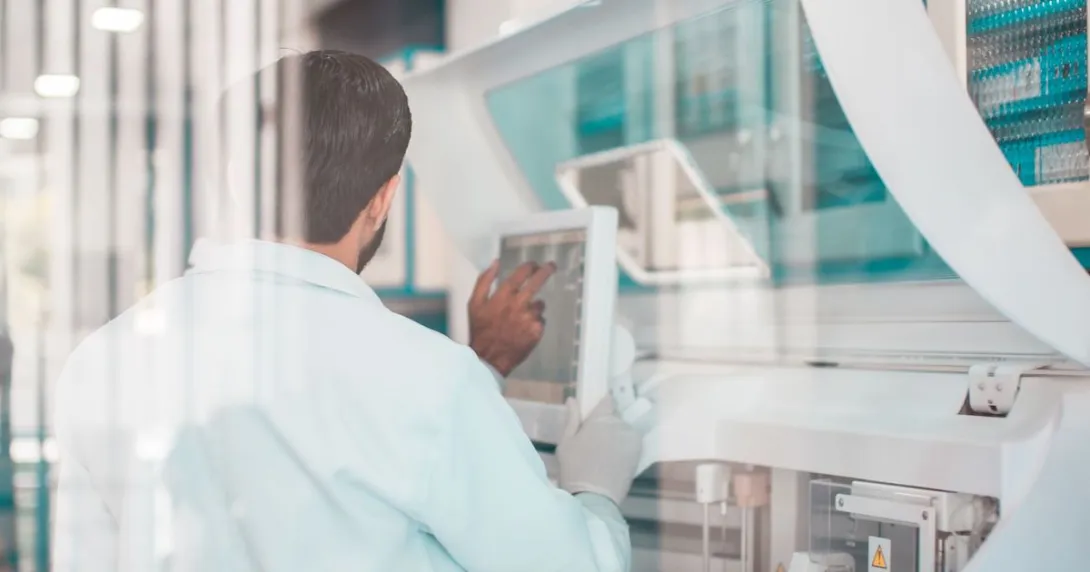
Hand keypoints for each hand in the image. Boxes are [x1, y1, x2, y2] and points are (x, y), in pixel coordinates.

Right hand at [468, 260, 555, 376]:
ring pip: (539, 306)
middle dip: (546, 271)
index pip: (521, 274)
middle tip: (552, 266)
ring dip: (533, 308)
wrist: (488, 358)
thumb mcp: (474, 304)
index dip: (529, 266)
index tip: (534, 264)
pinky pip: (540, 321)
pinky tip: (523, 331)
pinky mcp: (537, 331)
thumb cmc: (480, 330)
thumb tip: (496, 262)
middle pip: (537, 282)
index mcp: (504, 295)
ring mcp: (530, 318)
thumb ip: (484, 281)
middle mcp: (519, 304)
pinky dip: (534, 323)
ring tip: (521, 319)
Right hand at [557, 397, 642, 505]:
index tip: (596, 413)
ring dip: (617, 436)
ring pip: (624, 430)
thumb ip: (571, 418)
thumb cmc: (574, 467)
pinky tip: (614, 459)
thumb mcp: (566, 442)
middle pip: (615, 417)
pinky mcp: (638, 452)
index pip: (607, 400)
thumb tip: (572, 399)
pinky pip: (631, 443)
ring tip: (605, 453)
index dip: (602, 406)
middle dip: (607, 424)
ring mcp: (631, 438)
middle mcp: (620, 424)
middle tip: (595, 440)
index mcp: (601, 418)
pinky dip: (624, 447)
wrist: (594, 496)